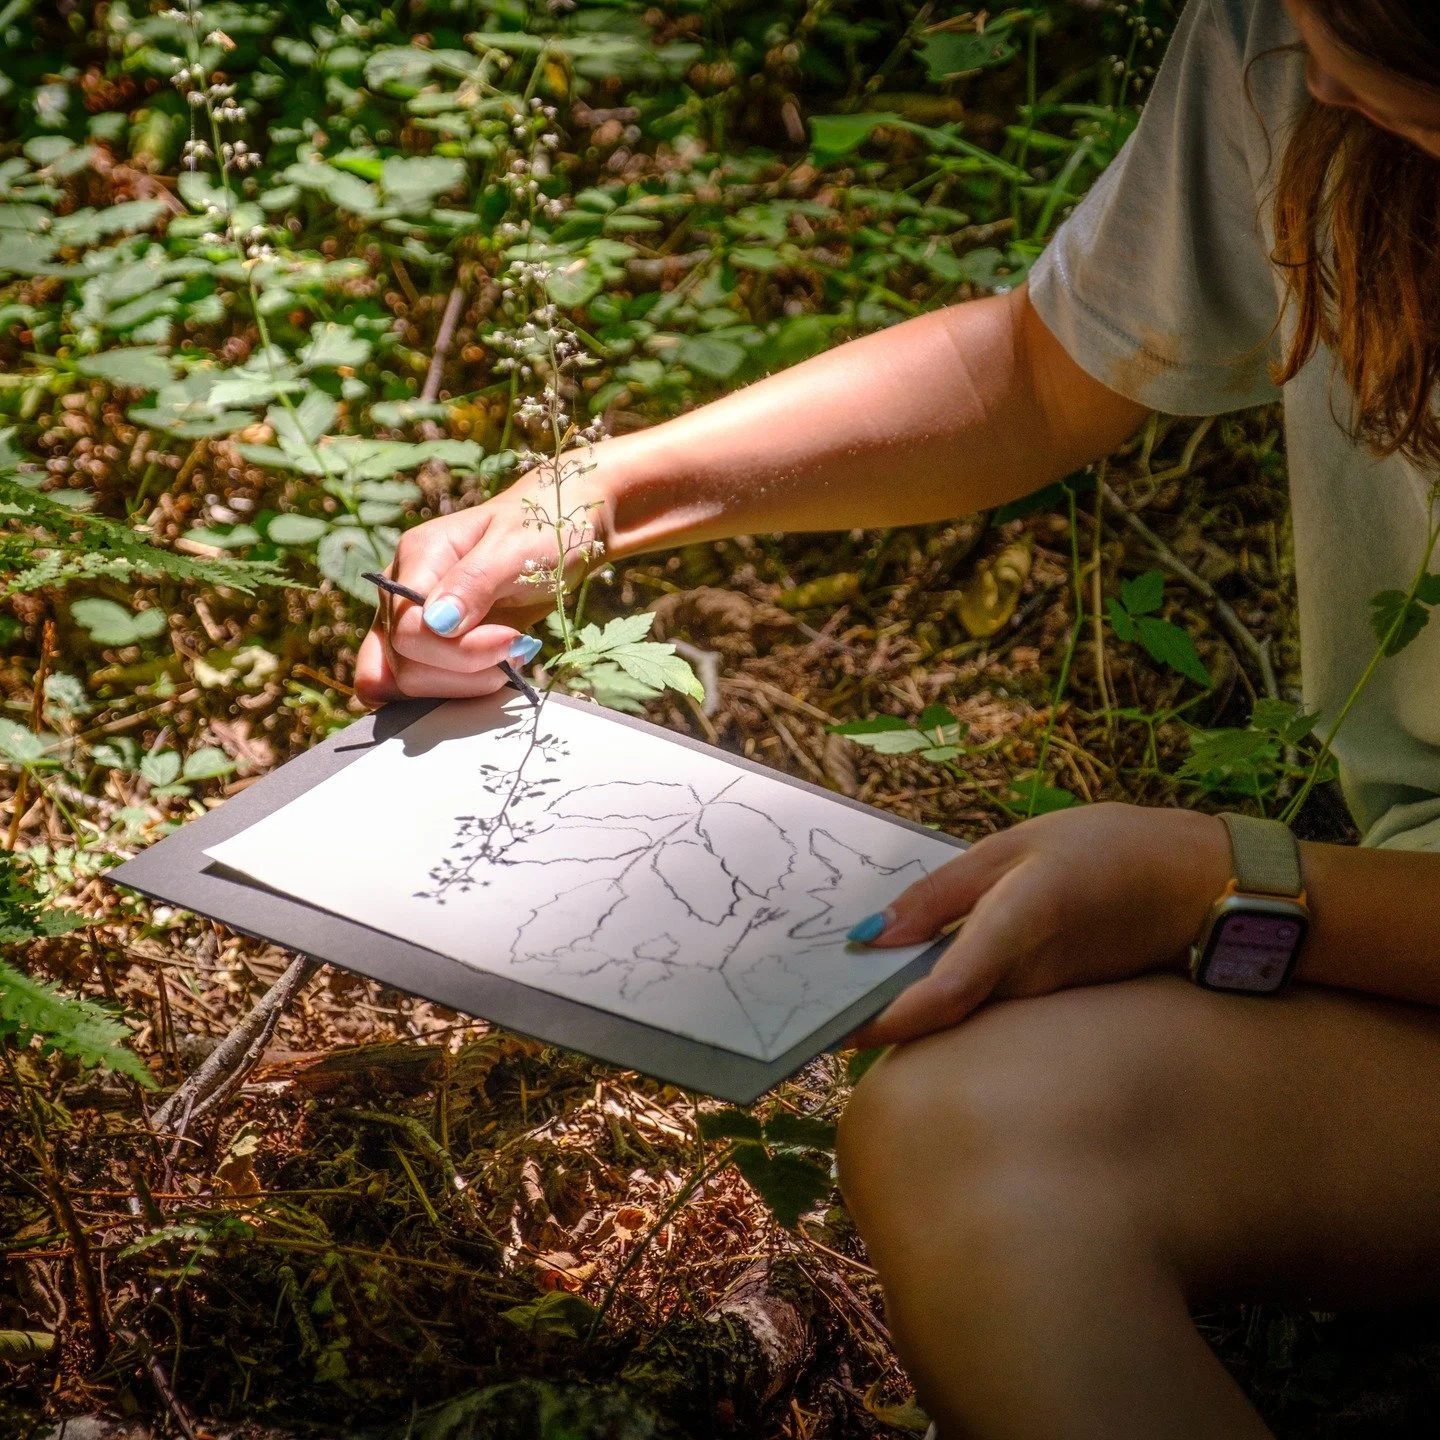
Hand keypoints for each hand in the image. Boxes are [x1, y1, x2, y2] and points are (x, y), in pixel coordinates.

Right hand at [353, 458, 611, 703]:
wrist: (560, 533)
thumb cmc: (541, 530)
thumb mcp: (517, 548)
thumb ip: (475, 582)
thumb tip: (437, 623)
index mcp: (418, 558)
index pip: (408, 629)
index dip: (458, 650)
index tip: (511, 639)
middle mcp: (402, 593)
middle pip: (404, 663)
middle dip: (465, 669)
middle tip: (515, 647)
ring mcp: (411, 624)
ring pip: (409, 683)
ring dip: (466, 683)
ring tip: (509, 656)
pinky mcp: (429, 649)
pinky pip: (424, 688)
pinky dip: (459, 690)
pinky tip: (492, 671)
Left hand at [849, 803, 1231, 1045]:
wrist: (1204, 885)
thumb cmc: (1109, 849)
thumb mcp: (1018, 847)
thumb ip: (944, 893)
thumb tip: (871, 936)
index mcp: (1018, 926)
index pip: (940, 997)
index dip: (881, 1020)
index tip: (828, 1027)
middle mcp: (1028, 978)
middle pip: (938, 1014)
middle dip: (875, 1015)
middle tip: (807, 1001)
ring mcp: (1043, 998)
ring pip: (958, 1014)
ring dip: (901, 1006)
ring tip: (834, 983)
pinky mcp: (1052, 1001)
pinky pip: (984, 1005)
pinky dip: (940, 996)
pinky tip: (903, 976)